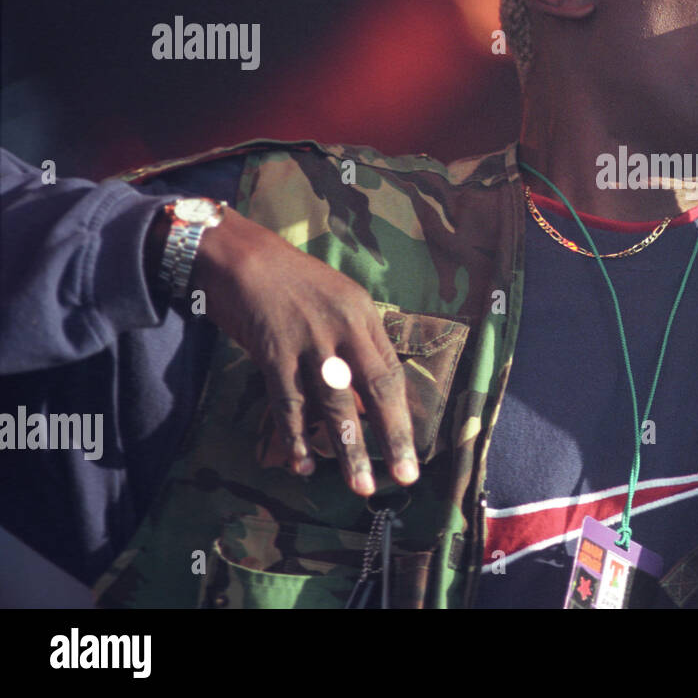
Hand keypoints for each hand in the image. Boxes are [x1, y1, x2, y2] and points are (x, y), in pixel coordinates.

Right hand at [188, 208, 418, 495]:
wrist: (241, 256)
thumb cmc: (291, 283)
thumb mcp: (336, 303)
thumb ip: (353, 345)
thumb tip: (365, 398)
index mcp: (365, 315)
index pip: (391, 373)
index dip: (403, 414)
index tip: (412, 449)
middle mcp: (344, 327)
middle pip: (376, 389)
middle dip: (392, 437)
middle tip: (405, 477)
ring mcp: (309, 340)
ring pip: (334, 404)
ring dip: (348, 448)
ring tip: (359, 484)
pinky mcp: (273, 351)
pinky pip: (288, 403)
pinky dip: (295, 436)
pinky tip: (303, 464)